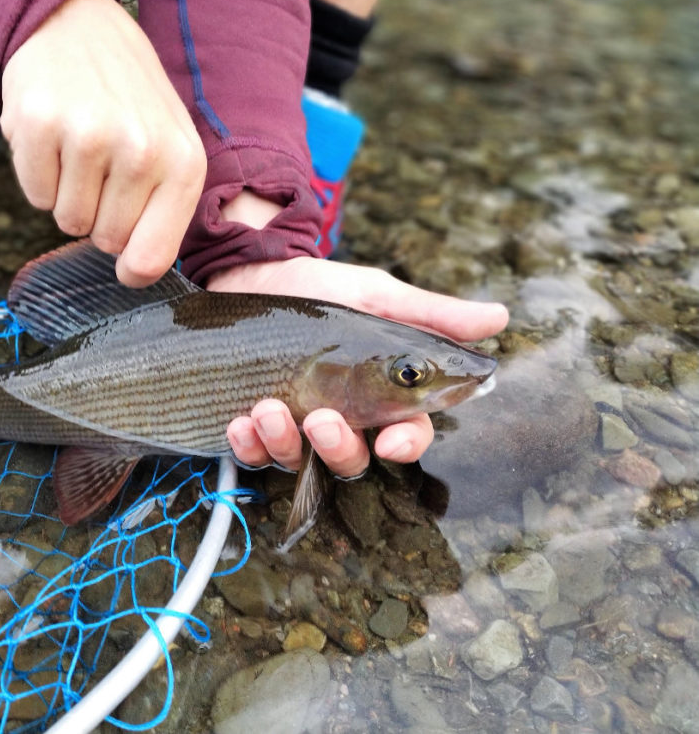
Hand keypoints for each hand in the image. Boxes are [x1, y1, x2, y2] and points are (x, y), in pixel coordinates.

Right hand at [0, 0, 205, 286]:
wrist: (76, 27)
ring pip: (67, 222)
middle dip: (99, 215)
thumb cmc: (129, 102)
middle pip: (104, 242)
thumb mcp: (171, 148)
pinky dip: (39, 175)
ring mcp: (90, 136)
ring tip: (80, 148)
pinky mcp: (40, 124)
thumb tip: (135, 274)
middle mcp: (142, 151)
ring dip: (68, 194)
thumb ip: (164, 214)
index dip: (132, 266)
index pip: (150, 259)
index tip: (126, 256)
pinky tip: (55, 136)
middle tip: (103, 168)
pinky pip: (34, 195)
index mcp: (183, 163)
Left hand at [208, 193, 509, 474]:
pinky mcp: (251, 428)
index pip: (406, 435)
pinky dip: (247, 443)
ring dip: (285, 443)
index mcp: (380, 396)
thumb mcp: (375, 295)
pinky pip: (252, 455)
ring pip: (298, 464)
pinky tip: (239, 419)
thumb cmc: (321, 288)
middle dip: (339, 448)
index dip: (405, 444)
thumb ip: (430, 314)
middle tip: (323, 419)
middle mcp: (341, 422)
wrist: (252, 275)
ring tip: (268, 408)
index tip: (392, 440)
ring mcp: (294, 430)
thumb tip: (499, 318)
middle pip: (352, 461)